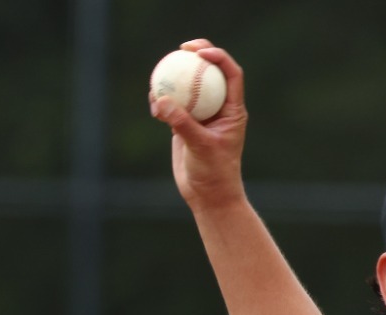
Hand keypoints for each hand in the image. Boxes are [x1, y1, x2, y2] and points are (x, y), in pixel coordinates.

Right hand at [151, 40, 246, 209]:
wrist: (208, 195)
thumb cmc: (214, 173)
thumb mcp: (200, 146)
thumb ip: (182, 123)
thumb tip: (161, 100)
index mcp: (233, 110)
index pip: (231, 75)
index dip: (219, 57)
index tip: (201, 53)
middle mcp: (219, 109)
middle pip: (210, 73)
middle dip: (198, 55)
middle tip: (182, 48)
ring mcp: (201, 116)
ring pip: (189, 88)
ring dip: (175, 79)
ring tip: (160, 78)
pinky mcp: (185, 125)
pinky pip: (173, 105)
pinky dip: (162, 101)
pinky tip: (153, 102)